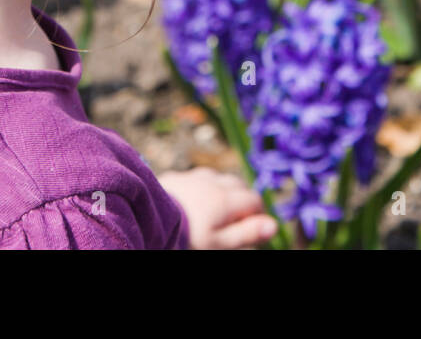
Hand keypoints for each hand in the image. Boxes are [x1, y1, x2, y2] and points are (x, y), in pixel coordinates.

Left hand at [158, 167, 277, 248]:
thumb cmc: (186, 238)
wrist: (145, 222)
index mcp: (227, 199)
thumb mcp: (219, 244)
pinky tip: (191, 199)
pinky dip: (199, 186)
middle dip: (240, 199)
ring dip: (220, 189)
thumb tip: (274, 226)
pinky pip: (193, 177)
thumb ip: (247, 233)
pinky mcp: (172, 178)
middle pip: (236, 184)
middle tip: (234, 220)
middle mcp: (212, 182)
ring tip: (214, 208)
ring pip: (215, 177)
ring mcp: (191, 177)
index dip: (256, 215)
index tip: (249, 229)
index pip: (253, 200)